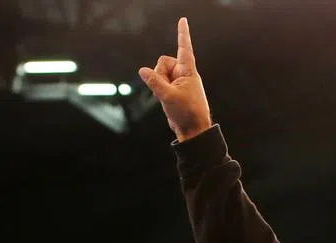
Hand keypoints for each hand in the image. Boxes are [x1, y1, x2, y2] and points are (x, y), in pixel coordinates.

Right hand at [138, 17, 212, 142]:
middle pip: (163, 62)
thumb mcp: (168, 96)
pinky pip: (160, 83)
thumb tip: (143, 70)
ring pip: (159, 73)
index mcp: (189, 71)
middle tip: (167, 91)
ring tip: (168, 98)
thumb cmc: (187, 113)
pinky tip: (165, 101)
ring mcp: (178, 82)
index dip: (182, 33)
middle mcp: (184, 73)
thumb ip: (154, 82)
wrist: (193, 130)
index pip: (184, 48)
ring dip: (159, 84)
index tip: (183, 20)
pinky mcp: (173, 90)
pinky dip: (159, 90)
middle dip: (160, 74)